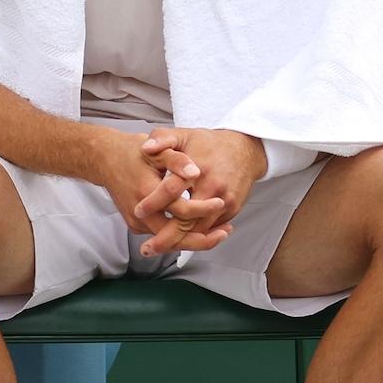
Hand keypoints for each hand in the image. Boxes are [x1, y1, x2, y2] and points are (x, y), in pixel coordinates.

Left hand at [129, 128, 267, 257]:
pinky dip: (196, 236)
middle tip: (146, 248)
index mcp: (198, 170)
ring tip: (159, 247)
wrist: (244, 149)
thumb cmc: (209, 143)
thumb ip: (162, 138)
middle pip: (188, 221)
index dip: (154, 203)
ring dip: (180, 241)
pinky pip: (212, 228)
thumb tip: (145, 148)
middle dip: (166, 238)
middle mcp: (213, 188)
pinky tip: (179, 241)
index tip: (138, 212)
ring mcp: (225, 201)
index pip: (173, 191)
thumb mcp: (183, 134)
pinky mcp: (233, 209)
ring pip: (200, 230)